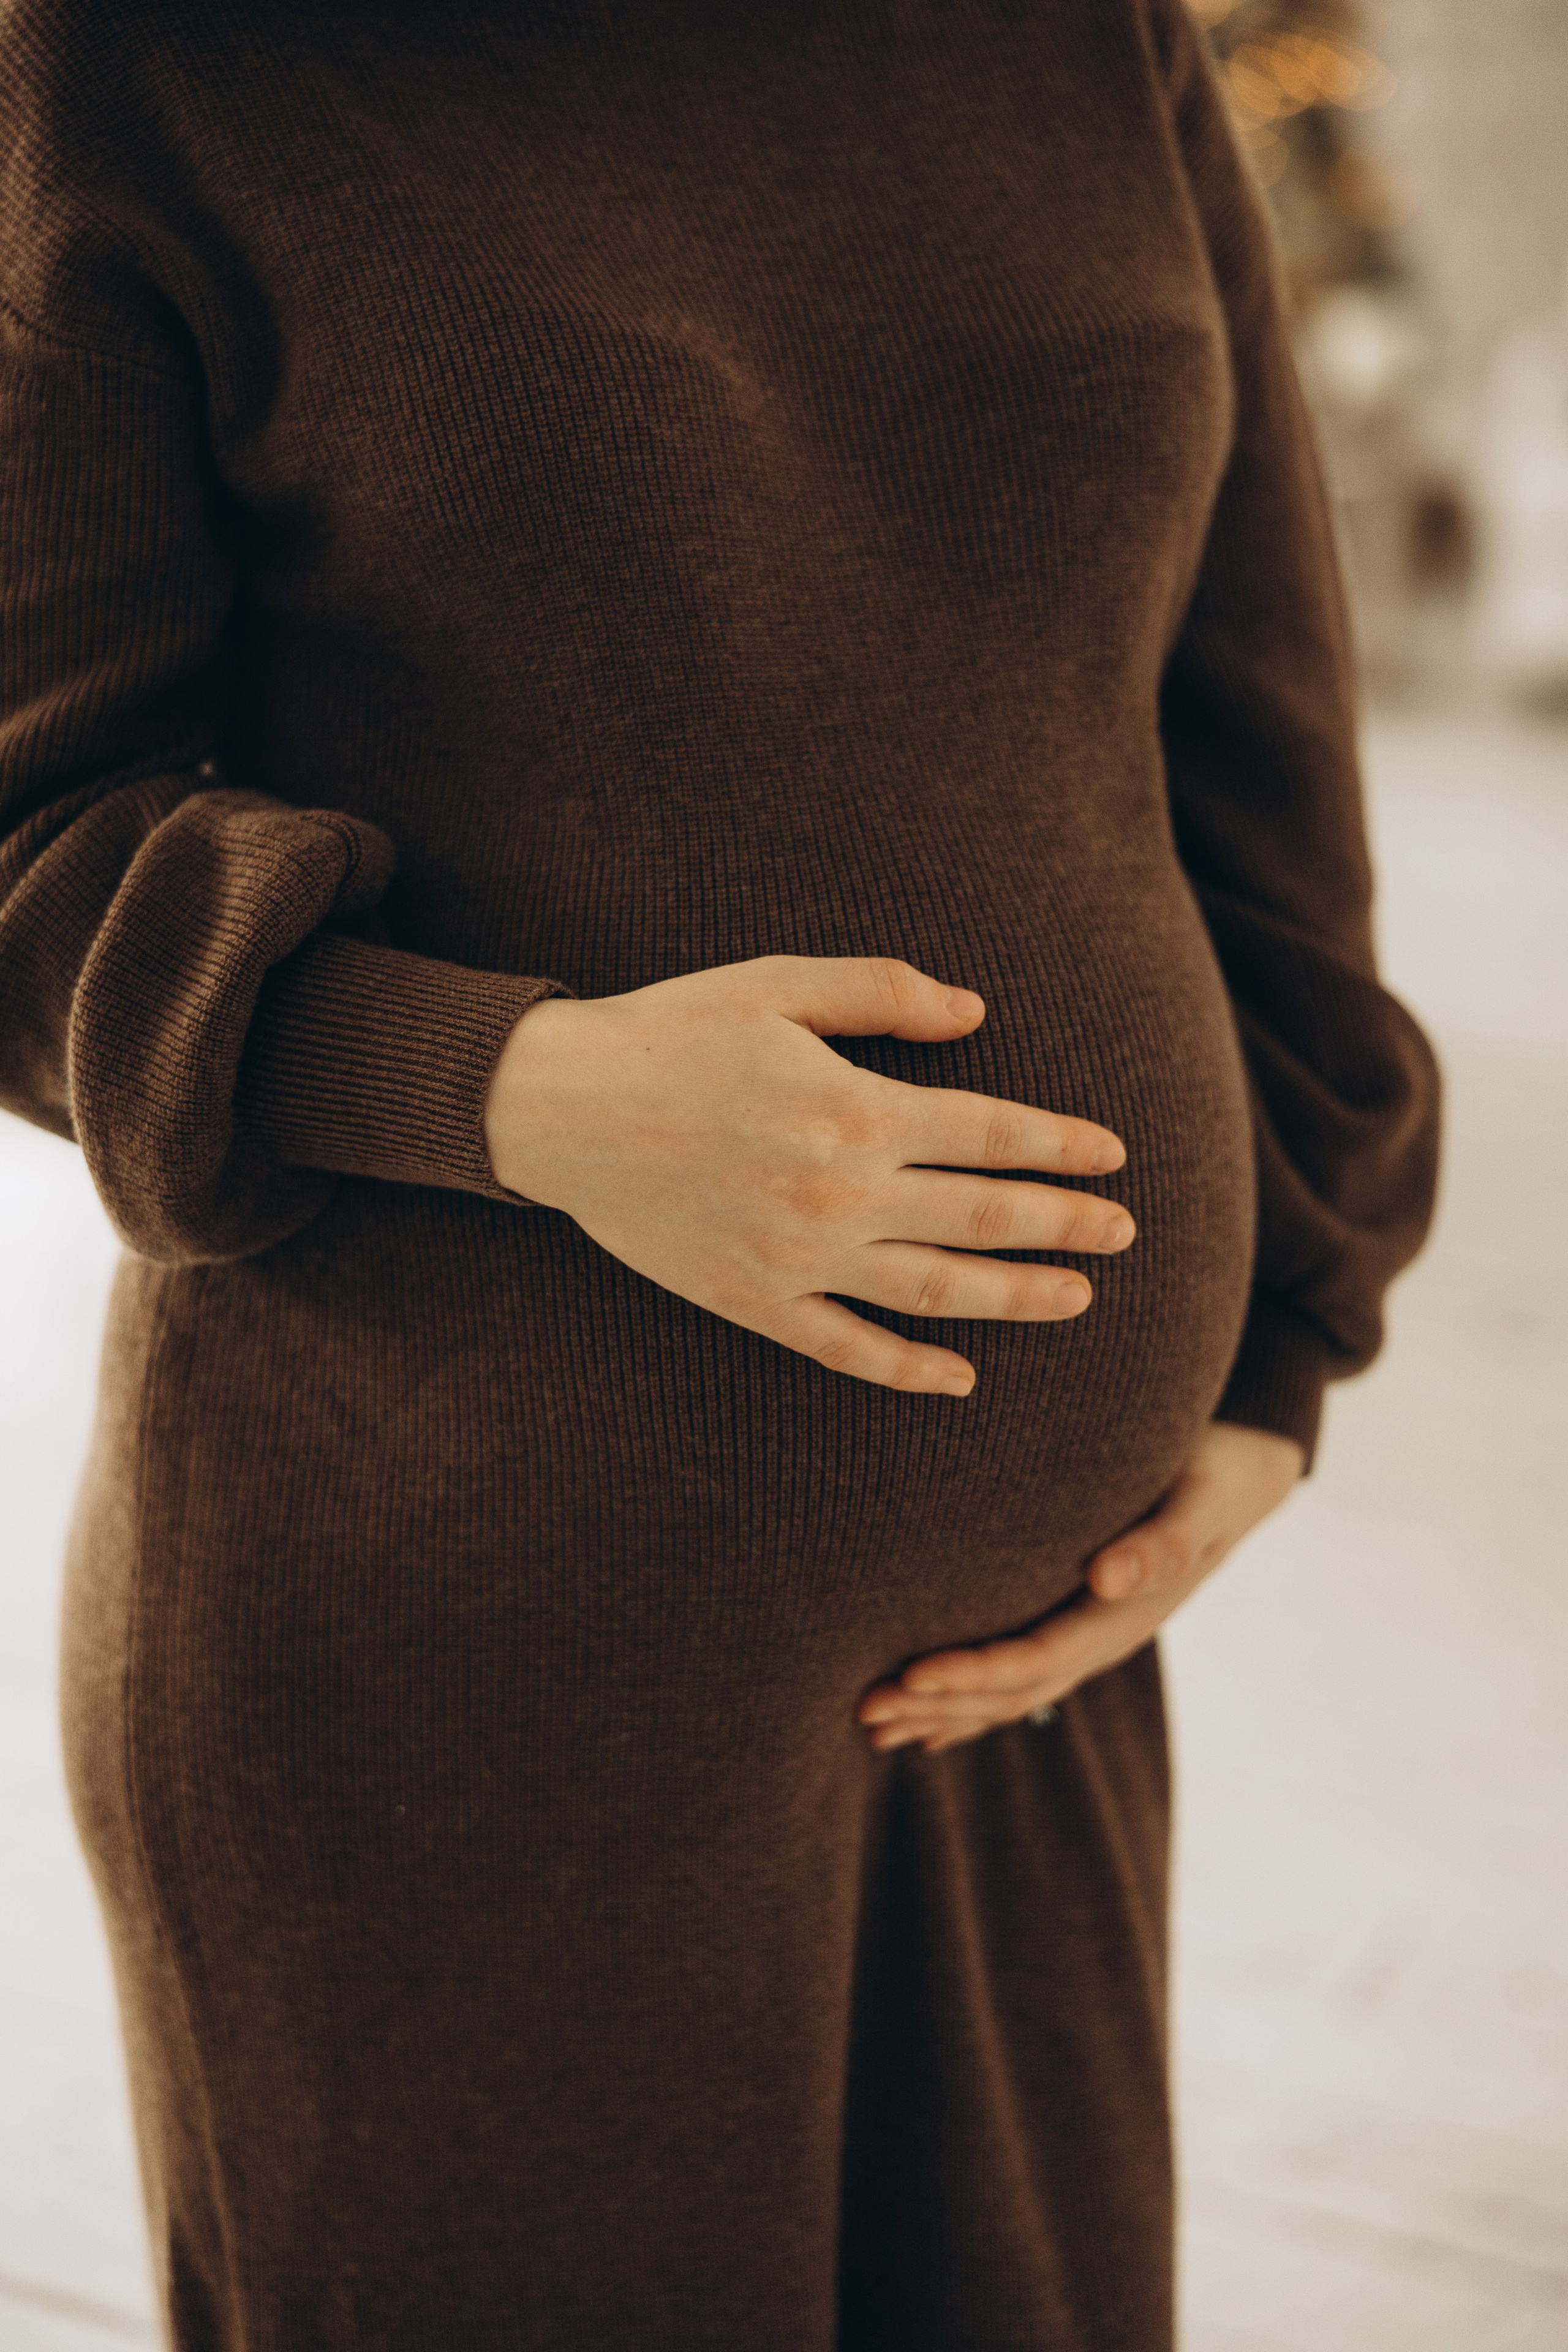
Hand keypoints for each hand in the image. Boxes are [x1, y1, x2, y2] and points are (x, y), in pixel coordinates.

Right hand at [484, 954, 1133, 1394]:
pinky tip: (959, 1377)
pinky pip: (847, 1349)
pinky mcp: (754, 1300)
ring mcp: (798, 1258)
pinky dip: (908, 1370)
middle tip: (1124, 1232)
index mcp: (852, 1109)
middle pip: (982, 1217)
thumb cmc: (671, 1031)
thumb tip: (975, 1012)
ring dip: (1014, 1298)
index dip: (1059, 1144)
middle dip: (1064, 1225)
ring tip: (1076, 1299)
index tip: (1112, 1154)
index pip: (989, 1133)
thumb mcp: (777, 983)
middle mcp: (838, 1193)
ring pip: (934, 1291)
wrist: (559, 1108)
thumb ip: (883, 993)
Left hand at [858, 1420, 1305, 1745]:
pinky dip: (972, 1705)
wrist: (1243, 1475)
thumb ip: (1162, 1543)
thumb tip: (1107, 1579)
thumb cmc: (1214, 1472)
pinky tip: (926, 1727)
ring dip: (942, 1712)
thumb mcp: (1199, 1498)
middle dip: (939, 1705)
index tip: (910, 1677)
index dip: (974, 1674)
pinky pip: (1022, 1676)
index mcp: (1123, 1614)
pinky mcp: (1080, 1623)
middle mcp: (1103, 1637)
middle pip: (1012, 1690)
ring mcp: (1092, 1637)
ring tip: (871, 1723)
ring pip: (1010, 1692)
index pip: (1037, 1659)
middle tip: (862, 1709)